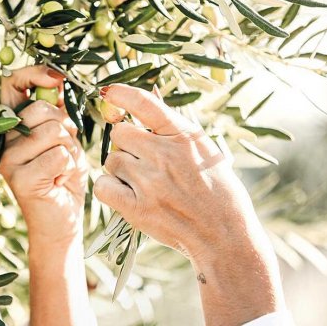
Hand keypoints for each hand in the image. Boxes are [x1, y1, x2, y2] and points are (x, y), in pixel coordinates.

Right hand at [0, 65, 86, 245]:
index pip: (11, 85)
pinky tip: (61, 182)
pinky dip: (70, 167)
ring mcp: (8, 161)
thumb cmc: (63, 176)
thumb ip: (57, 111)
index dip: (34, 74)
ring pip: (54, 131)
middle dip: (65, 125)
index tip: (58, 78)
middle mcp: (1, 141)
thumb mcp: (62, 137)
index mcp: (8, 126)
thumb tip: (59, 80)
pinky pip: (60, 155)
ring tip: (61, 168)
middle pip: (41, 109)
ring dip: (70, 149)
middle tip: (63, 149)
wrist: (62, 221)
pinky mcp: (21, 180)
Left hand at [94, 84, 285, 325]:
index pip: (145, 104)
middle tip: (142, 161)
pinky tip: (127, 196)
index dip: (122, 94)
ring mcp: (150, 182)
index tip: (108, 91)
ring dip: (120, 169)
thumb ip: (173, 131)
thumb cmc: (217, 191)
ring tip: (144, 184)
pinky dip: (110, 189)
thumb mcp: (205, 151)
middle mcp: (165, 154)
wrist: (224, 235)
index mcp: (185, 136)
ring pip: (111, 160)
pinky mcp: (137, 208)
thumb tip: (144, 104)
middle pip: (120, 133)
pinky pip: (103, 186)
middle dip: (126, 145)